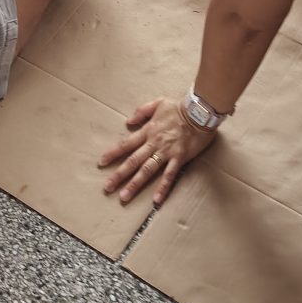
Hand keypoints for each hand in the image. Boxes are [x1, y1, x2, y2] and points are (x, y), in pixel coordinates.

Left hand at [99, 96, 217, 205]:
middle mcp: (154, 143)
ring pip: (147, 170)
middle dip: (119, 174)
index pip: (126, 144)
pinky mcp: (179, 158)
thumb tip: (129, 121)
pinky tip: (156, 200)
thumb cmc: (180, 106)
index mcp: (148, 131)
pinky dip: (163, 188)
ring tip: (124, 197)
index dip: (113, 153)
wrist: (200, 111)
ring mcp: (166, 152)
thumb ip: (142, 111)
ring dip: (135, 184)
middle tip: (107, 187)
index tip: (101, 162)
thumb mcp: (158, 102)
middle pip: (133, 161)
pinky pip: (169, 175)